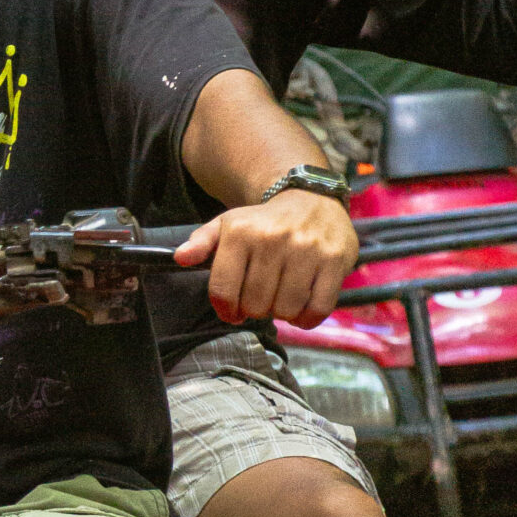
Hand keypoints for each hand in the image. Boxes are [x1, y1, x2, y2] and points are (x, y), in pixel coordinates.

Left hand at [175, 191, 358, 328]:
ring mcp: (307, 250)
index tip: (231, 311)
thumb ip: (202, 242)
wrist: (311, 197)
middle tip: (261, 298)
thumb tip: (181, 257)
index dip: (225, 310)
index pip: (223, 290)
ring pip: (285, 310)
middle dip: (255, 309)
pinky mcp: (335, 261)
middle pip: (255, 304)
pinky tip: (301, 307)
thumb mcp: (228, 224)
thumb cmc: (264, 221)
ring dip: (281, 313)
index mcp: (241, 231)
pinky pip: (317, 309)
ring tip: (281, 298)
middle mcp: (273, 239)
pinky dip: (307, 319)